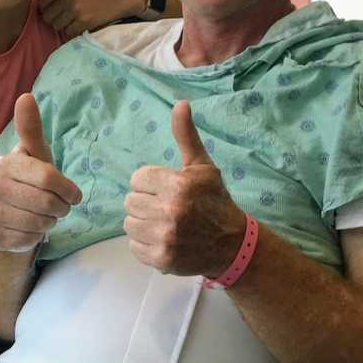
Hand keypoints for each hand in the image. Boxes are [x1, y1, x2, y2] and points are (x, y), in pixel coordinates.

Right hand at [0, 93, 81, 252]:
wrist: (11, 216)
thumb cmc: (30, 180)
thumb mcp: (37, 155)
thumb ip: (32, 129)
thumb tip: (25, 96)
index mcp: (7, 163)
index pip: (49, 177)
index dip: (67, 189)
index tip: (72, 194)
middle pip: (47, 203)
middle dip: (60, 208)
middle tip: (58, 207)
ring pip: (40, 223)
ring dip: (50, 222)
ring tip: (44, 216)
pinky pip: (28, 240)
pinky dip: (36, 237)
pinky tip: (30, 228)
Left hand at [38, 0, 145, 36]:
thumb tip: (41, 9)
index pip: (41, 3)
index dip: (46, 10)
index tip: (56, 12)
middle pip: (47, 16)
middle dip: (54, 20)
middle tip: (67, 19)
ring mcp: (75, 9)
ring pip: (56, 26)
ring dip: (64, 27)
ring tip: (75, 21)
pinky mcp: (84, 21)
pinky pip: (68, 33)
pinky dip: (74, 32)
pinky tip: (82, 25)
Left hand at [123, 100, 246, 276]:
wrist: (232, 245)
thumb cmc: (214, 200)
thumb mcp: (202, 166)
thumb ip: (186, 136)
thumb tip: (181, 103)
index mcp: (178, 184)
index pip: (137, 179)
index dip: (150, 183)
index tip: (166, 189)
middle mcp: (171, 210)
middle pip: (130, 201)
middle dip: (145, 202)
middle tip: (165, 207)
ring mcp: (165, 237)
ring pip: (129, 224)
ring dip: (142, 223)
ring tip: (163, 223)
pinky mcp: (161, 259)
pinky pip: (134, 246)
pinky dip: (145, 244)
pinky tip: (163, 239)